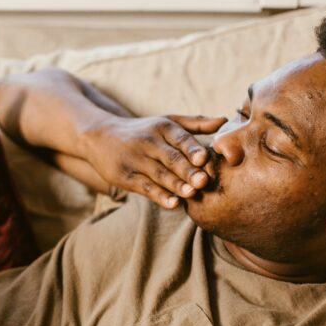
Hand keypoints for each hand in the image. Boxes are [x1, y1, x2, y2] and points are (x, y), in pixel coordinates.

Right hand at [80, 114, 226, 207]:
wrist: (100, 136)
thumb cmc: (143, 131)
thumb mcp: (166, 121)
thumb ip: (196, 123)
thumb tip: (225, 121)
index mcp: (162, 127)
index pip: (180, 138)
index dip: (191, 148)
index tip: (204, 158)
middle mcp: (148, 142)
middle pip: (170, 158)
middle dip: (187, 170)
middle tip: (203, 181)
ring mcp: (135, 160)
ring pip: (159, 174)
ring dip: (176, 185)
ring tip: (192, 194)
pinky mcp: (125, 176)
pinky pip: (145, 187)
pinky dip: (159, 196)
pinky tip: (173, 204)